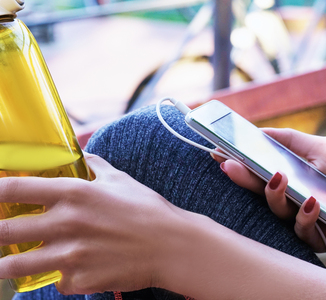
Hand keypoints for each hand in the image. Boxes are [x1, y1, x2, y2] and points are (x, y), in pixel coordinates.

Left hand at [0, 154, 186, 294]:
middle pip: (4, 230)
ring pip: (15, 265)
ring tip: (5, 263)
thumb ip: (94, 165)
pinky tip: (70, 269)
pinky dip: (59, 276)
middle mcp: (66, 223)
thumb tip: (81, 153)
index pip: (14, 189)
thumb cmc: (147, 210)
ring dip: (6, 264)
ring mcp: (70, 255)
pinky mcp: (79, 280)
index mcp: (75, 193)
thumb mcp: (120, 180)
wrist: (171, 246)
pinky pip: (56, 280)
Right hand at [214, 128, 325, 254]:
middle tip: (229, 164)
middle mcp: (289, 197)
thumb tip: (263, 130)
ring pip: (276, 209)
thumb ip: (293, 140)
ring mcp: (299, 217)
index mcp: (289, 176)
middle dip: (243, 176)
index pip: (257, 168)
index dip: (238, 160)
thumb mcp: (324, 148)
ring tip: (278, 178)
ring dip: (274, 194)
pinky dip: (306, 215)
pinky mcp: (314, 236)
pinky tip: (312, 202)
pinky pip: (301, 228)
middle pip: (259, 188)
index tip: (219, 151)